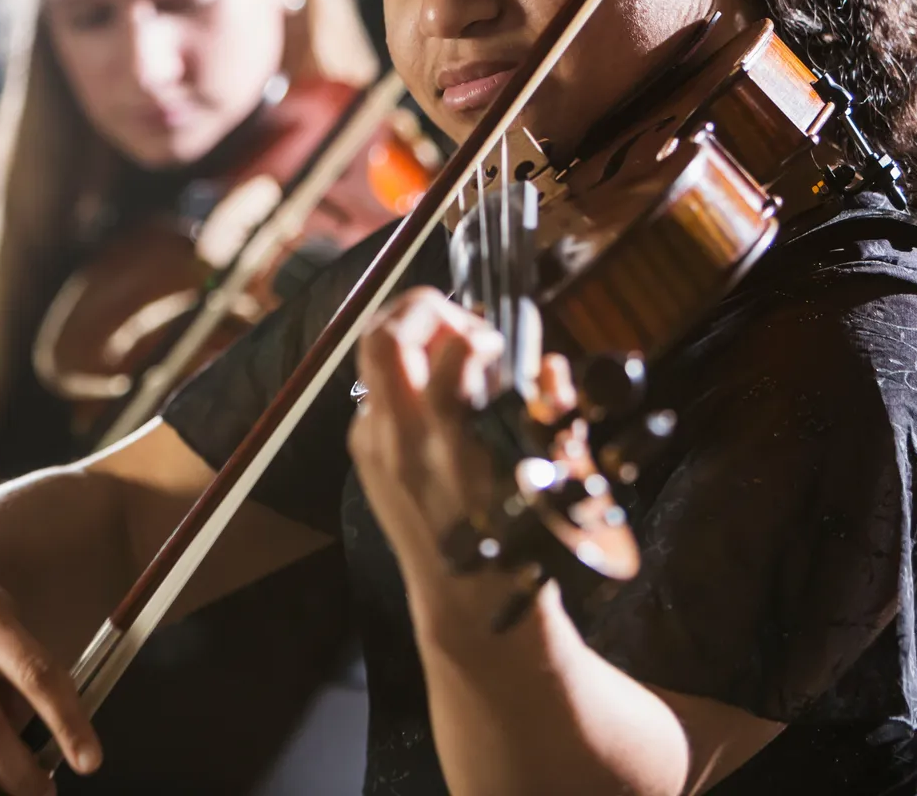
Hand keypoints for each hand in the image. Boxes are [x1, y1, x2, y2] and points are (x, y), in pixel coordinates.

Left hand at [347, 289, 575, 619]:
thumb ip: (550, 413)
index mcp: (455, 444)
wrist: (469, 607)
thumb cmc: (520, 545)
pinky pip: (377, 391)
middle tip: (462, 322)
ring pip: (374, 358)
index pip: (454, 353)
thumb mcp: (554, 478)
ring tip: (453, 352)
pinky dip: (407, 375)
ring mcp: (373, 446)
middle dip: (424, 309)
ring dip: (414, 338)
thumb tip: (549, 366)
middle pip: (384, 338)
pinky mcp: (362, 454)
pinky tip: (439, 393)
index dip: (482, 331)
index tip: (500, 340)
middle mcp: (402, 440)